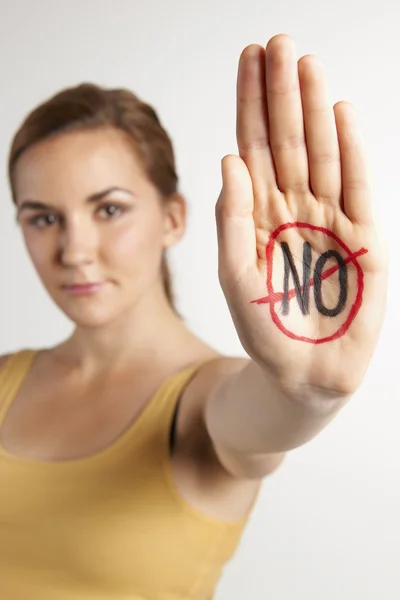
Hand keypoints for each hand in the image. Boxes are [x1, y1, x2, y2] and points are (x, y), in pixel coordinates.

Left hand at [215, 34, 387, 397]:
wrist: (302, 372)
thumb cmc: (263, 328)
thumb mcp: (235, 276)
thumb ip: (232, 220)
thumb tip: (229, 159)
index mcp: (258, 214)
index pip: (251, 147)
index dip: (250, 104)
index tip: (250, 60)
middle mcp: (292, 208)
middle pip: (285, 140)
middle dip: (282, 92)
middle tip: (281, 41)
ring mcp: (329, 220)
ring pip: (320, 153)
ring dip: (314, 109)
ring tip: (308, 65)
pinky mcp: (362, 239)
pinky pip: (358, 187)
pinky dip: (350, 151)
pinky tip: (339, 115)